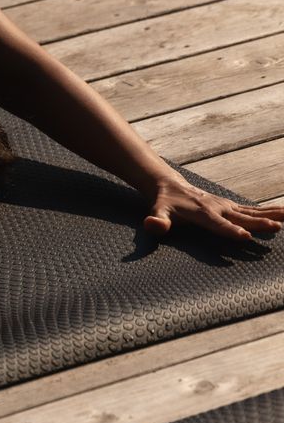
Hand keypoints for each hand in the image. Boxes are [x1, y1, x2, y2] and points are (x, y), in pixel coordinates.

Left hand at [143, 177, 283, 240]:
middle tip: (276, 228)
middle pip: (241, 217)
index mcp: (202, 213)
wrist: (170, 186)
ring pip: (253, 211)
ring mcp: (226, 206)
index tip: (245, 236)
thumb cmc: (164, 205)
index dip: (231, 230)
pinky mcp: (231, 206)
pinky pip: (253, 209)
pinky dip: (270, 210)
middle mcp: (218, 208)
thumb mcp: (157, 213)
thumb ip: (156, 222)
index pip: (218, 224)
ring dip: (272, 214)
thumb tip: (152, 224)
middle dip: (259, 223)